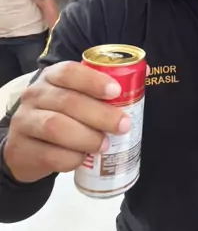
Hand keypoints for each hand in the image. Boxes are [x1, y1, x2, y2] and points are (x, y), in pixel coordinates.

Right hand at [3, 62, 130, 183]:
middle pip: (68, 101)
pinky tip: (83, 158)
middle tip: (123, 125)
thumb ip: (102, 89)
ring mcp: (25, 121)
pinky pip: (49, 155)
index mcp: (51, 77)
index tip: (116, 92)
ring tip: (105, 144)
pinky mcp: (21, 149)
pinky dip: (71, 159)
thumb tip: (142, 74)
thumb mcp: (75, 97)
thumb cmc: (60, 116)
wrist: (26, 146)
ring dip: (87, 137)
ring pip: (56, 127)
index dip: (93, 81)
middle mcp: (35, 95)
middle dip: (100, 114)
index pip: (69, 72)